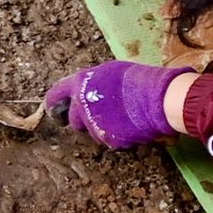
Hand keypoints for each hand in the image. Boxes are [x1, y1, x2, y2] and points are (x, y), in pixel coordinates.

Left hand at [42, 59, 197, 151]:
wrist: (158, 98)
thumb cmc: (138, 80)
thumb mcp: (109, 72)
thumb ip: (93, 83)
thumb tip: (87, 91)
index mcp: (80, 83)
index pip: (55, 95)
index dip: (53, 105)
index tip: (54, 111)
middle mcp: (82, 105)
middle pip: (73, 121)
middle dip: (83, 121)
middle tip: (100, 116)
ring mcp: (94, 124)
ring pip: (92, 132)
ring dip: (102, 128)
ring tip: (123, 117)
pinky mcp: (108, 138)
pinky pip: (109, 140)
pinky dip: (118, 136)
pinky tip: (130, 126)